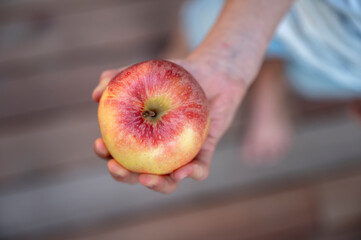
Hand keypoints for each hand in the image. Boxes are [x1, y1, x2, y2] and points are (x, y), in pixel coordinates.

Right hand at [92, 57, 244, 192]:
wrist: (214, 72)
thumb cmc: (176, 75)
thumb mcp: (146, 72)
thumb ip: (119, 77)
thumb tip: (96, 95)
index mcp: (144, 137)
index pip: (121, 152)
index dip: (106, 155)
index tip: (100, 144)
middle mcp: (161, 151)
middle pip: (139, 173)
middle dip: (124, 176)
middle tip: (116, 167)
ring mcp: (182, 154)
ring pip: (169, 181)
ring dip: (156, 185)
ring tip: (146, 178)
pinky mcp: (205, 153)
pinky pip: (199, 170)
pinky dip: (191, 174)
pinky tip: (181, 171)